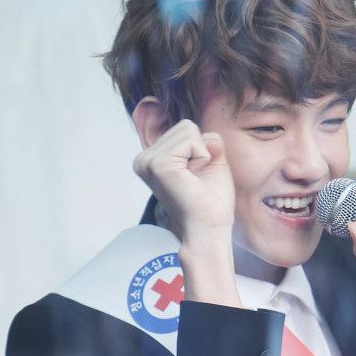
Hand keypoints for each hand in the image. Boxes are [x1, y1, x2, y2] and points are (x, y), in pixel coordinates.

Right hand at [134, 120, 240, 305]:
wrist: (209, 229)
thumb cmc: (210, 203)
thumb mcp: (211, 163)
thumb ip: (208, 142)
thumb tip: (210, 135)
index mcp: (151, 159)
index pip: (184, 129)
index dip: (201, 150)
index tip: (196, 177)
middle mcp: (144, 159)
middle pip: (186, 126)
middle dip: (201, 150)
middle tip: (197, 179)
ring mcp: (148, 161)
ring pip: (189, 130)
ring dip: (201, 155)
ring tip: (194, 180)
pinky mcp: (158, 164)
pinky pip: (191, 139)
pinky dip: (202, 157)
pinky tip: (194, 179)